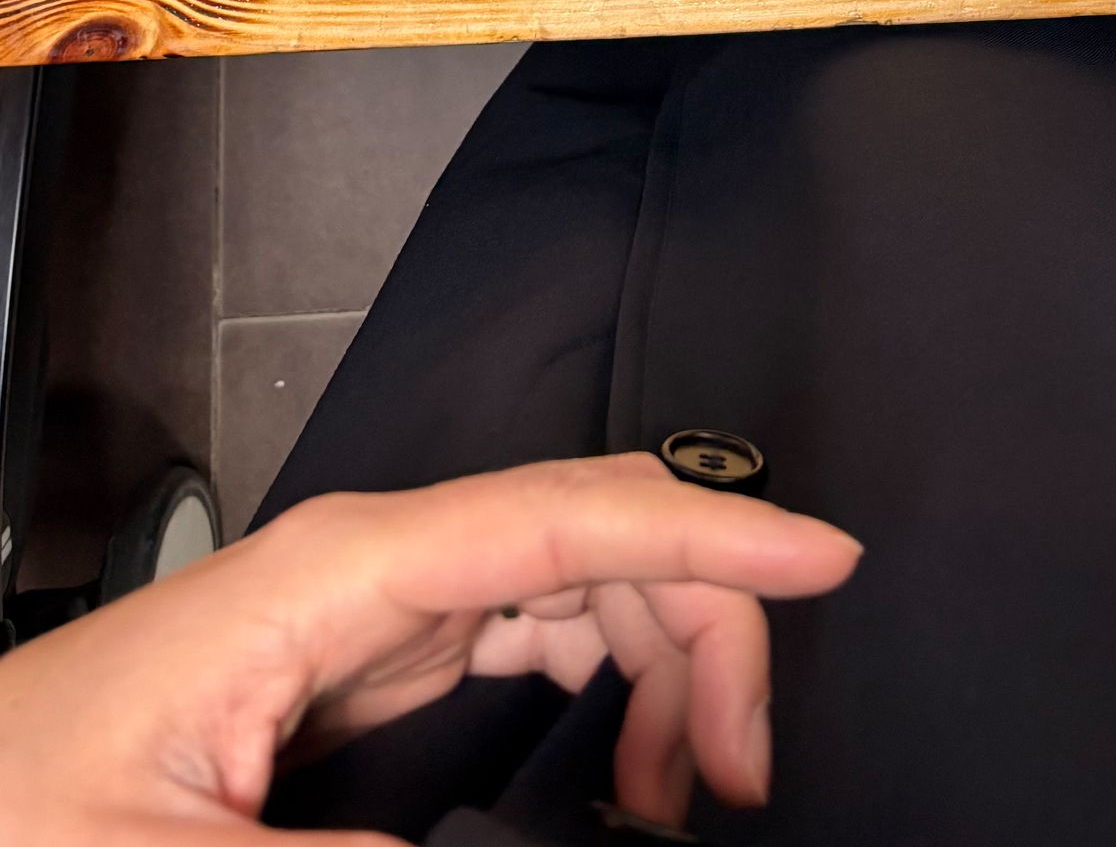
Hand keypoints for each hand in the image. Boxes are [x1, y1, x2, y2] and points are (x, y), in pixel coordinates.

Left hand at [0, 453, 860, 845]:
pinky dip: (616, 693)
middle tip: (742, 784)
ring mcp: (383, 604)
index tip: (828, 553)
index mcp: (339, 573)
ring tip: (695, 797)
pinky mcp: (381, 659)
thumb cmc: (18, 807)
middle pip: (598, 542)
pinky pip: (540, 635)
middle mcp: (378, 565)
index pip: (563, 516)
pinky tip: (631, 778)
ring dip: (669, 670)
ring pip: (583, 585)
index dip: (707, 529)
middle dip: (705, 632)